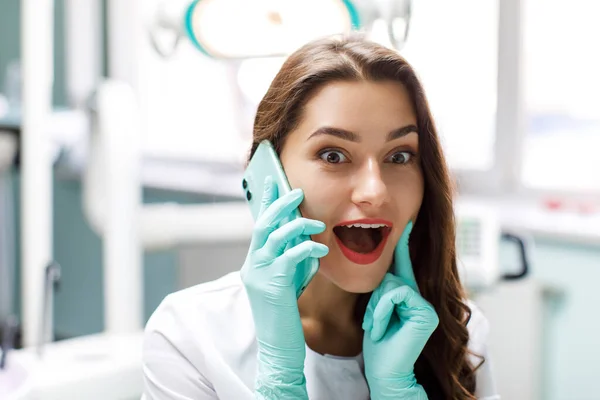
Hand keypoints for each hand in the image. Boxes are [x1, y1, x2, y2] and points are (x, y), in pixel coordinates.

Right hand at [241, 176, 328, 398]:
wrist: (277, 349)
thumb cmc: (285, 316)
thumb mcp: (286, 282)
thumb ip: (290, 261)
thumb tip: (307, 241)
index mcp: (254, 263)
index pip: (258, 226)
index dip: (265, 203)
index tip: (273, 182)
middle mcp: (252, 265)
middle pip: (263, 225)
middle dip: (279, 205)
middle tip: (296, 192)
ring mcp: (259, 275)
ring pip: (274, 237)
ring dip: (297, 225)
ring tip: (317, 223)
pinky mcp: (272, 286)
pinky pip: (289, 258)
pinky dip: (306, 249)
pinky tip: (320, 248)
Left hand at [362, 222, 438, 398]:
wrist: (385, 372)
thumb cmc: (378, 346)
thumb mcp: (374, 311)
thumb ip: (382, 289)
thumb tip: (379, 266)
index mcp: (408, 297)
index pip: (403, 266)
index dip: (404, 244)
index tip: (406, 222)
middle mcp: (420, 298)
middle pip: (390, 276)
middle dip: (373, 298)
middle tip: (371, 322)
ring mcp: (426, 306)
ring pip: (391, 284)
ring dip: (375, 307)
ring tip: (375, 327)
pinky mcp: (426, 313)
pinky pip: (396, 294)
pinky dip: (381, 310)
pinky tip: (380, 328)